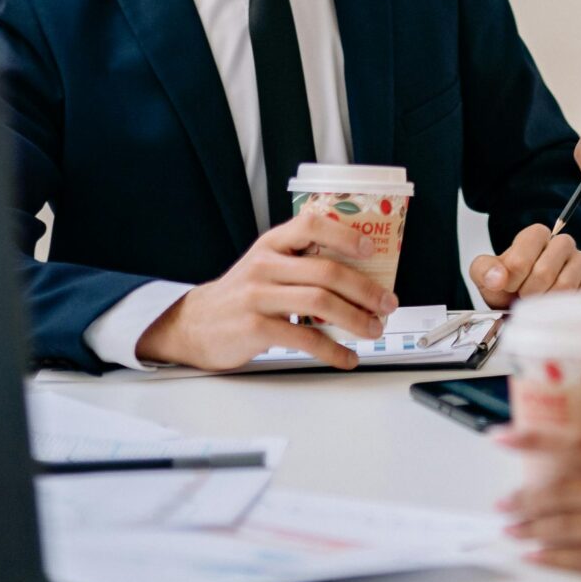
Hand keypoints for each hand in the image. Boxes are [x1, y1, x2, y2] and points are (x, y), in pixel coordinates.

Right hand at [135, 213, 395, 369]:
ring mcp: (258, 296)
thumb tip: (358, 274)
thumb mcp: (265, 265)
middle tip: (386, 303)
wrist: (194, 324)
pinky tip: (346, 356)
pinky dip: (332, 350)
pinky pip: (303, 338)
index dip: (345, 235)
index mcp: (272, 243)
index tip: (372, 249)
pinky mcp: (255, 328)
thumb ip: (300, 262)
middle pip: (326, 271)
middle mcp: (265, 264)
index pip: (311, 225)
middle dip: (365, 288)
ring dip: (355, 318)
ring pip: (320, 302)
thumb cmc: (240, 294)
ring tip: (373, 330)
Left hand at [471, 226, 580, 308]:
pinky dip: (565, 308)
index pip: (527, 250)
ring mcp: (580, 261)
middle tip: (523, 298)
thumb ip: (485, 270)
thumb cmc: (508, 288)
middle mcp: (563, 243)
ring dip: (545, 303)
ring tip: (537, 304)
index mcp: (537, 235)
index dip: (513, 275)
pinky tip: (554, 309)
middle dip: (528, 293)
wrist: (524, 304)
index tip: (508, 287)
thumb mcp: (486, 276)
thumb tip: (498, 278)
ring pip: (565, 285)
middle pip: (545, 271)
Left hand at [494, 425, 580, 581]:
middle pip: (565, 491)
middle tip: (502, 503)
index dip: (536, 440)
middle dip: (526, 497)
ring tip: (511, 530)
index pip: (578, 444)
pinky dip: (558, 559)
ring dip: (535, 528)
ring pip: (570, 526)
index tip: (505, 437)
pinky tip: (539, 557)